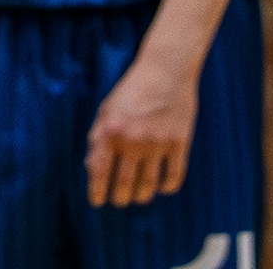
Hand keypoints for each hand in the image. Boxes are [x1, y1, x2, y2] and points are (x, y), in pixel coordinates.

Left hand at [85, 50, 197, 206]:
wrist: (165, 69)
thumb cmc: (132, 89)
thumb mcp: (108, 109)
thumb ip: (98, 138)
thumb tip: (93, 169)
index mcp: (111, 129)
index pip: (100, 169)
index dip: (97, 190)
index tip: (97, 203)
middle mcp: (133, 139)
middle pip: (125, 182)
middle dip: (120, 197)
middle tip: (119, 202)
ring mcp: (158, 142)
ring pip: (149, 184)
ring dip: (142, 195)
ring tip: (138, 197)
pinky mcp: (179, 142)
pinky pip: (174, 176)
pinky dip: (167, 187)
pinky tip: (162, 187)